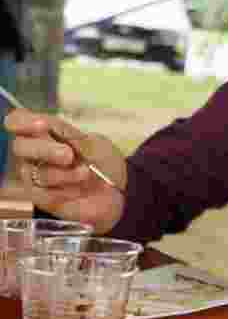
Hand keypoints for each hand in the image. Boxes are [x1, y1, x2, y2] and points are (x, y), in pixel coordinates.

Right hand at [3, 109, 125, 233]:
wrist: (119, 189)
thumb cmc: (104, 162)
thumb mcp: (94, 143)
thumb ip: (69, 135)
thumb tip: (46, 123)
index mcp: (44, 133)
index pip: (18, 122)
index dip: (22, 121)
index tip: (41, 124)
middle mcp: (34, 153)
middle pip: (20, 147)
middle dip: (44, 149)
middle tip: (68, 155)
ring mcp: (35, 175)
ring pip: (38, 172)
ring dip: (66, 173)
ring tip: (86, 173)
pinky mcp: (41, 197)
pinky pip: (44, 193)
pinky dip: (66, 190)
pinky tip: (80, 189)